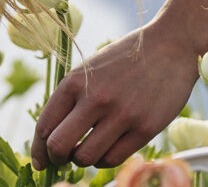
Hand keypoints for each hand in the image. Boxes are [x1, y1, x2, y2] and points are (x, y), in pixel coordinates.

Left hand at [31, 19, 198, 169]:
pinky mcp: (144, 129)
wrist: (169, 47)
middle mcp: (94, 99)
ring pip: (85, 158)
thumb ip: (72, 97)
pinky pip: (113, 159)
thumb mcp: (90, 69)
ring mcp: (120, 115)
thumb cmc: (125, 59)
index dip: (38, 148)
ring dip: (82, 160)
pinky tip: (107, 149)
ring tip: (88, 149)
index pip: (45, 124)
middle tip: (61, 158)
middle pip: (58, 146)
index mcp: (75, 81)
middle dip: (55, 157)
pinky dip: (104, 160)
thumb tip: (53, 135)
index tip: (40, 160)